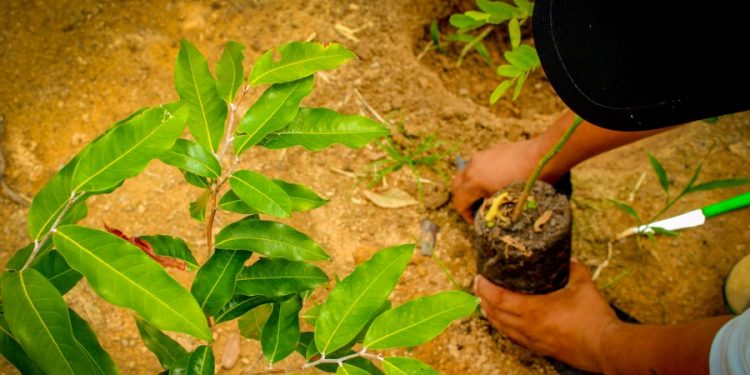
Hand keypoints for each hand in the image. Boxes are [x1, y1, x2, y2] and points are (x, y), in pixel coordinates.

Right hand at [451, 139, 542, 222]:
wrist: (543, 157)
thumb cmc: (526, 183)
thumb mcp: (505, 202)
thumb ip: (489, 209)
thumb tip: (485, 215)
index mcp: (473, 182)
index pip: (459, 202)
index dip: (466, 215)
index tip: (477, 222)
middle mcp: (471, 167)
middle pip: (456, 187)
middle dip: (464, 200)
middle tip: (477, 210)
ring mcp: (480, 157)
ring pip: (465, 175)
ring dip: (470, 188)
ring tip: (485, 196)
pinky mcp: (490, 151)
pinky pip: (476, 167)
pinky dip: (477, 177)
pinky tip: (494, 182)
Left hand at [474, 261, 619, 372]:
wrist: (607, 348)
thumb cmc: (594, 318)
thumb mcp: (584, 284)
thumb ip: (573, 268)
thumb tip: (568, 258)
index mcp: (534, 310)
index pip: (498, 298)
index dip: (484, 287)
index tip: (479, 277)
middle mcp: (528, 327)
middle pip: (494, 313)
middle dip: (483, 299)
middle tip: (479, 287)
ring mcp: (533, 340)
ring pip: (502, 328)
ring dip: (490, 314)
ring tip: (486, 303)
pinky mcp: (540, 349)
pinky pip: (513, 338)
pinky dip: (504, 328)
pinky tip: (505, 323)